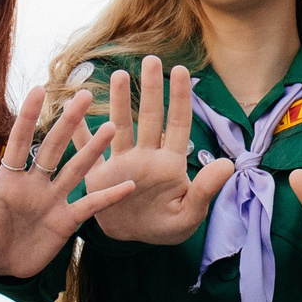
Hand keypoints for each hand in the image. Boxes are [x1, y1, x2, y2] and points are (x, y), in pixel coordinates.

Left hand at [0, 87, 133, 278]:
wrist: (2, 270)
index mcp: (10, 179)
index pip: (21, 141)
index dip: (29, 116)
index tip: (39, 89)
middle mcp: (35, 183)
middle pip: (55, 148)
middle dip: (69, 123)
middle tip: (85, 96)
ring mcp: (53, 200)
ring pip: (76, 170)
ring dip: (92, 150)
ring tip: (111, 128)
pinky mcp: (67, 220)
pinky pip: (90, 205)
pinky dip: (108, 196)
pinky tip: (128, 184)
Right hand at [83, 58, 236, 244]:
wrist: (135, 243)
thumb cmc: (167, 227)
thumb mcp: (189, 215)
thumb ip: (205, 190)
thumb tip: (228, 164)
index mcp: (170, 163)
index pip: (177, 124)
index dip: (180, 98)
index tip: (181, 71)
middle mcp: (146, 156)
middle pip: (148, 117)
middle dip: (150, 89)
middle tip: (150, 59)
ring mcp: (121, 164)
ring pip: (119, 127)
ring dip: (117, 101)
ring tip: (117, 75)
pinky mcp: (99, 177)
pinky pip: (87, 151)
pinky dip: (79, 132)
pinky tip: (72, 109)